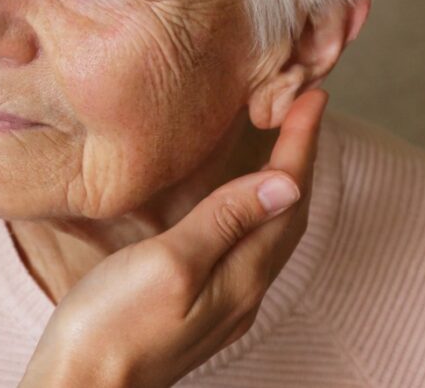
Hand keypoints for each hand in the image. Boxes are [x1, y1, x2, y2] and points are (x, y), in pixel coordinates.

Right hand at [19, 89, 329, 387]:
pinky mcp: (196, 310)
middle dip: (300, 159)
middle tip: (302, 106)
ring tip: (280, 142)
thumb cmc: (112, 330)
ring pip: (269, 234)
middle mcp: (242, 293)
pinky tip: (236, 202)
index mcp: (241, 278)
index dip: (301, 144)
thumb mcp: (170, 264)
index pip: (288, 198)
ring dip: (280, 184)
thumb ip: (226, 222)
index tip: (312, 95)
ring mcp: (221, 305)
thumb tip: (286, 184)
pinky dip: (252, 211)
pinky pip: (245, 249)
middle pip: (288, 215)